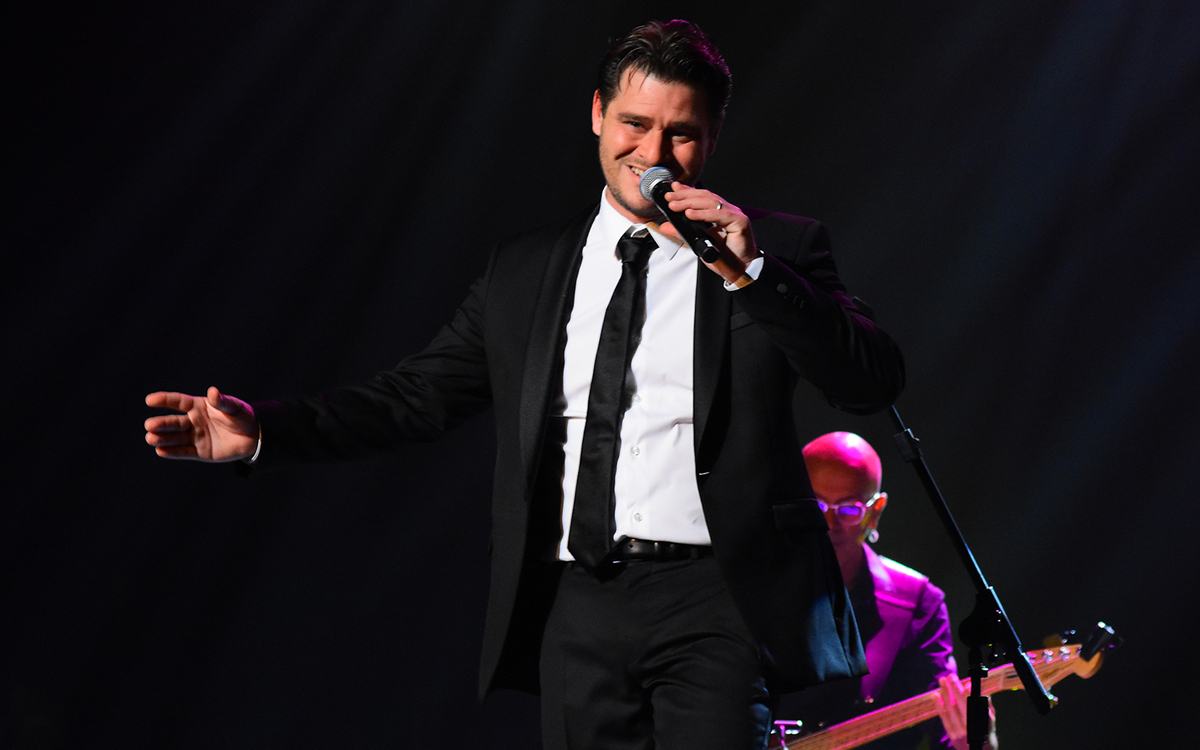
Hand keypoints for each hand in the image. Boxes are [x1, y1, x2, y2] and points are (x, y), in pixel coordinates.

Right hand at [144, 386, 258, 461]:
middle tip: (149, 425)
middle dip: (161, 424)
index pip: (179, 402)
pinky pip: (184, 452)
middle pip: (174, 422)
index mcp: (199, 406)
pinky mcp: (200, 452)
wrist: (253, 436)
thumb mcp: (234, 407)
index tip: (150, 400)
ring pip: (175, 438)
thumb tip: (212, 392)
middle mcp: (193, 421)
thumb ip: (222, 402)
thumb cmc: (242, 416)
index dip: (164, 400)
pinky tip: (161, 451)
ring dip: (162, 438)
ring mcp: (195, 437)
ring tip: (150, 438)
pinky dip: (173, 452)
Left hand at [660, 182, 758, 283]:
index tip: (672, 189)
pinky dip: (703, 214)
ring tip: (675, 205)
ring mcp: (734, 214)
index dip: (687, 191)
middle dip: (685, 196)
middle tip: (669, 197)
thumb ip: (681, 233)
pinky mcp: (740, 221)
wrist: (739, 270)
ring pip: (711, 203)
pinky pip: (720, 215)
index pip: (701, 197)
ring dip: (690, 203)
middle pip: (704, 197)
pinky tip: (690, 214)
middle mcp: (726, 210)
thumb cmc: (723, 257)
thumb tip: (664, 226)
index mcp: (718, 212)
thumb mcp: (696, 242)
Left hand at [935, 675, 997, 749]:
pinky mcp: (951, 735)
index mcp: (982, 724)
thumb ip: (987, 708)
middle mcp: (971, 729)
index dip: (971, 695)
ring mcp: (960, 732)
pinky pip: (944, 717)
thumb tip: (983, 693)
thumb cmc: (986, 737)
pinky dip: (939, 706)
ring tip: (942, 681)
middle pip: (962, 705)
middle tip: (951, 677)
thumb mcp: (991, 723)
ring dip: (946, 693)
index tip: (968, 684)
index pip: (975, 707)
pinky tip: (935, 695)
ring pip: (951, 709)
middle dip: (956, 689)